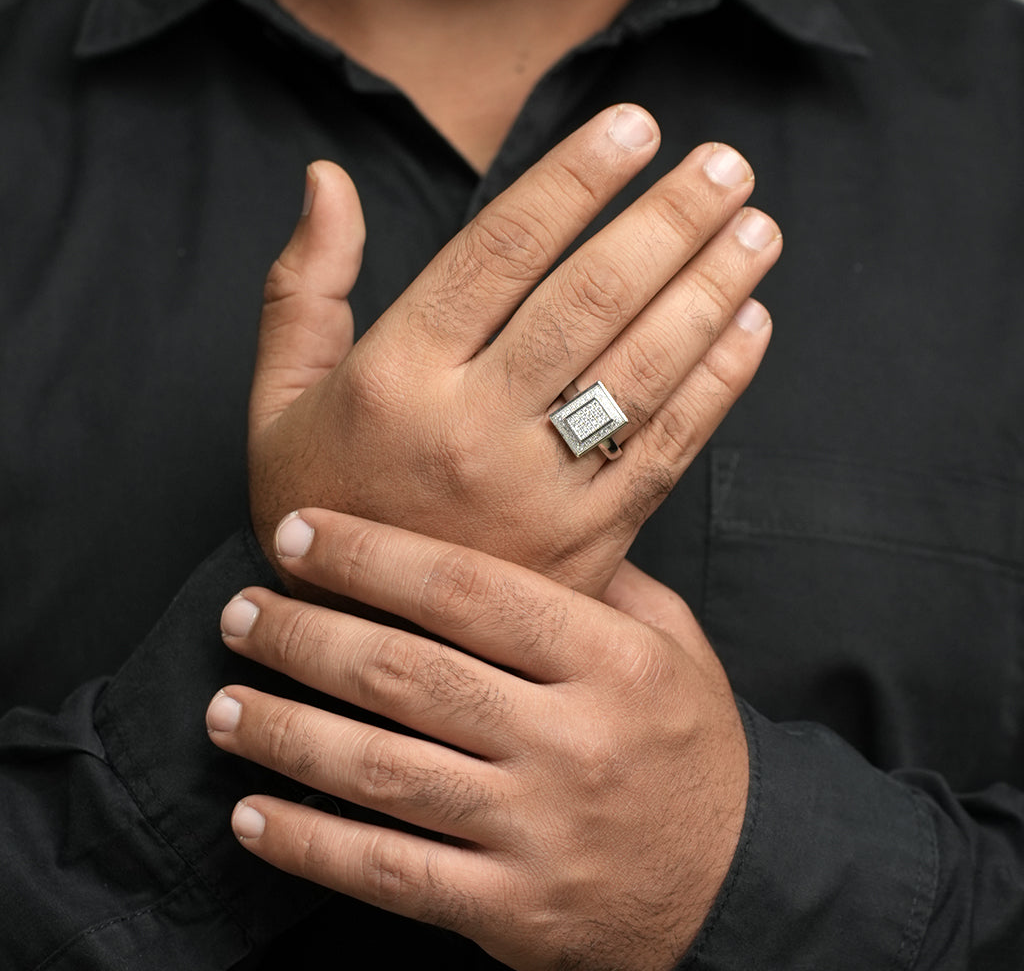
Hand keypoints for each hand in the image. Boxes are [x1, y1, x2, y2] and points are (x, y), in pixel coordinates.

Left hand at [207, 509, 747, 970]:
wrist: (737, 882)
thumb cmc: (692, 746)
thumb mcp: (673, 644)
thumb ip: (595, 583)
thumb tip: (503, 524)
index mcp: (612, 662)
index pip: (470, 591)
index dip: (373, 557)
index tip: (301, 534)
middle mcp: (571, 743)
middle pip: (408, 676)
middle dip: (306, 636)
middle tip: (244, 612)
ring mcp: (537, 833)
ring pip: (383, 773)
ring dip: (286, 733)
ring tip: (225, 703)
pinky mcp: (510, 908)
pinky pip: (390, 874)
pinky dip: (310, 844)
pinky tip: (253, 814)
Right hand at [249, 104, 779, 595]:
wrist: (356, 648)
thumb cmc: (315, 506)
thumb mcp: (274, 400)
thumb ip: (300, 288)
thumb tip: (327, 180)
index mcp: (395, 378)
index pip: (499, 250)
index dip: (574, 179)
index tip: (635, 127)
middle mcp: (471, 429)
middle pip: (589, 299)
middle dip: (670, 221)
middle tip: (724, 165)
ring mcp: (536, 493)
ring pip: (641, 371)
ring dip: (710, 291)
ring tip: (756, 230)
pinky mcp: (585, 546)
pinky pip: (666, 453)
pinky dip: (717, 387)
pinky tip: (751, 327)